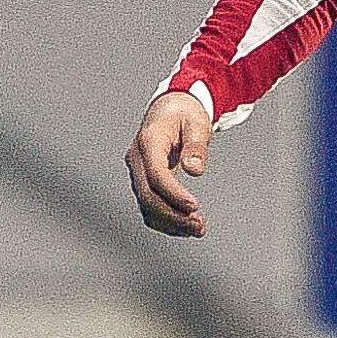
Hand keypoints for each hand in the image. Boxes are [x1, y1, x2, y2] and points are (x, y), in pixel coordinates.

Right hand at [128, 89, 213, 235]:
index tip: (194, 207)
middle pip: (147, 196)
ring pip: (146, 206)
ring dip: (170, 222)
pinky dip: (166, 219)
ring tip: (197, 229)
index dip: (174, 194)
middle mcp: (137, 159)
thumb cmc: (184, 113)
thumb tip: (195, 170)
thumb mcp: (196, 123)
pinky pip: (149, 206)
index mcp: (148, 142)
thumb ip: (195, 147)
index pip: (156, 175)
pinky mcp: (144, 181)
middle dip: (173, 215)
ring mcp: (138, 172)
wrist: (170, 109)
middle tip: (199, 226)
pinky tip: (185, 226)